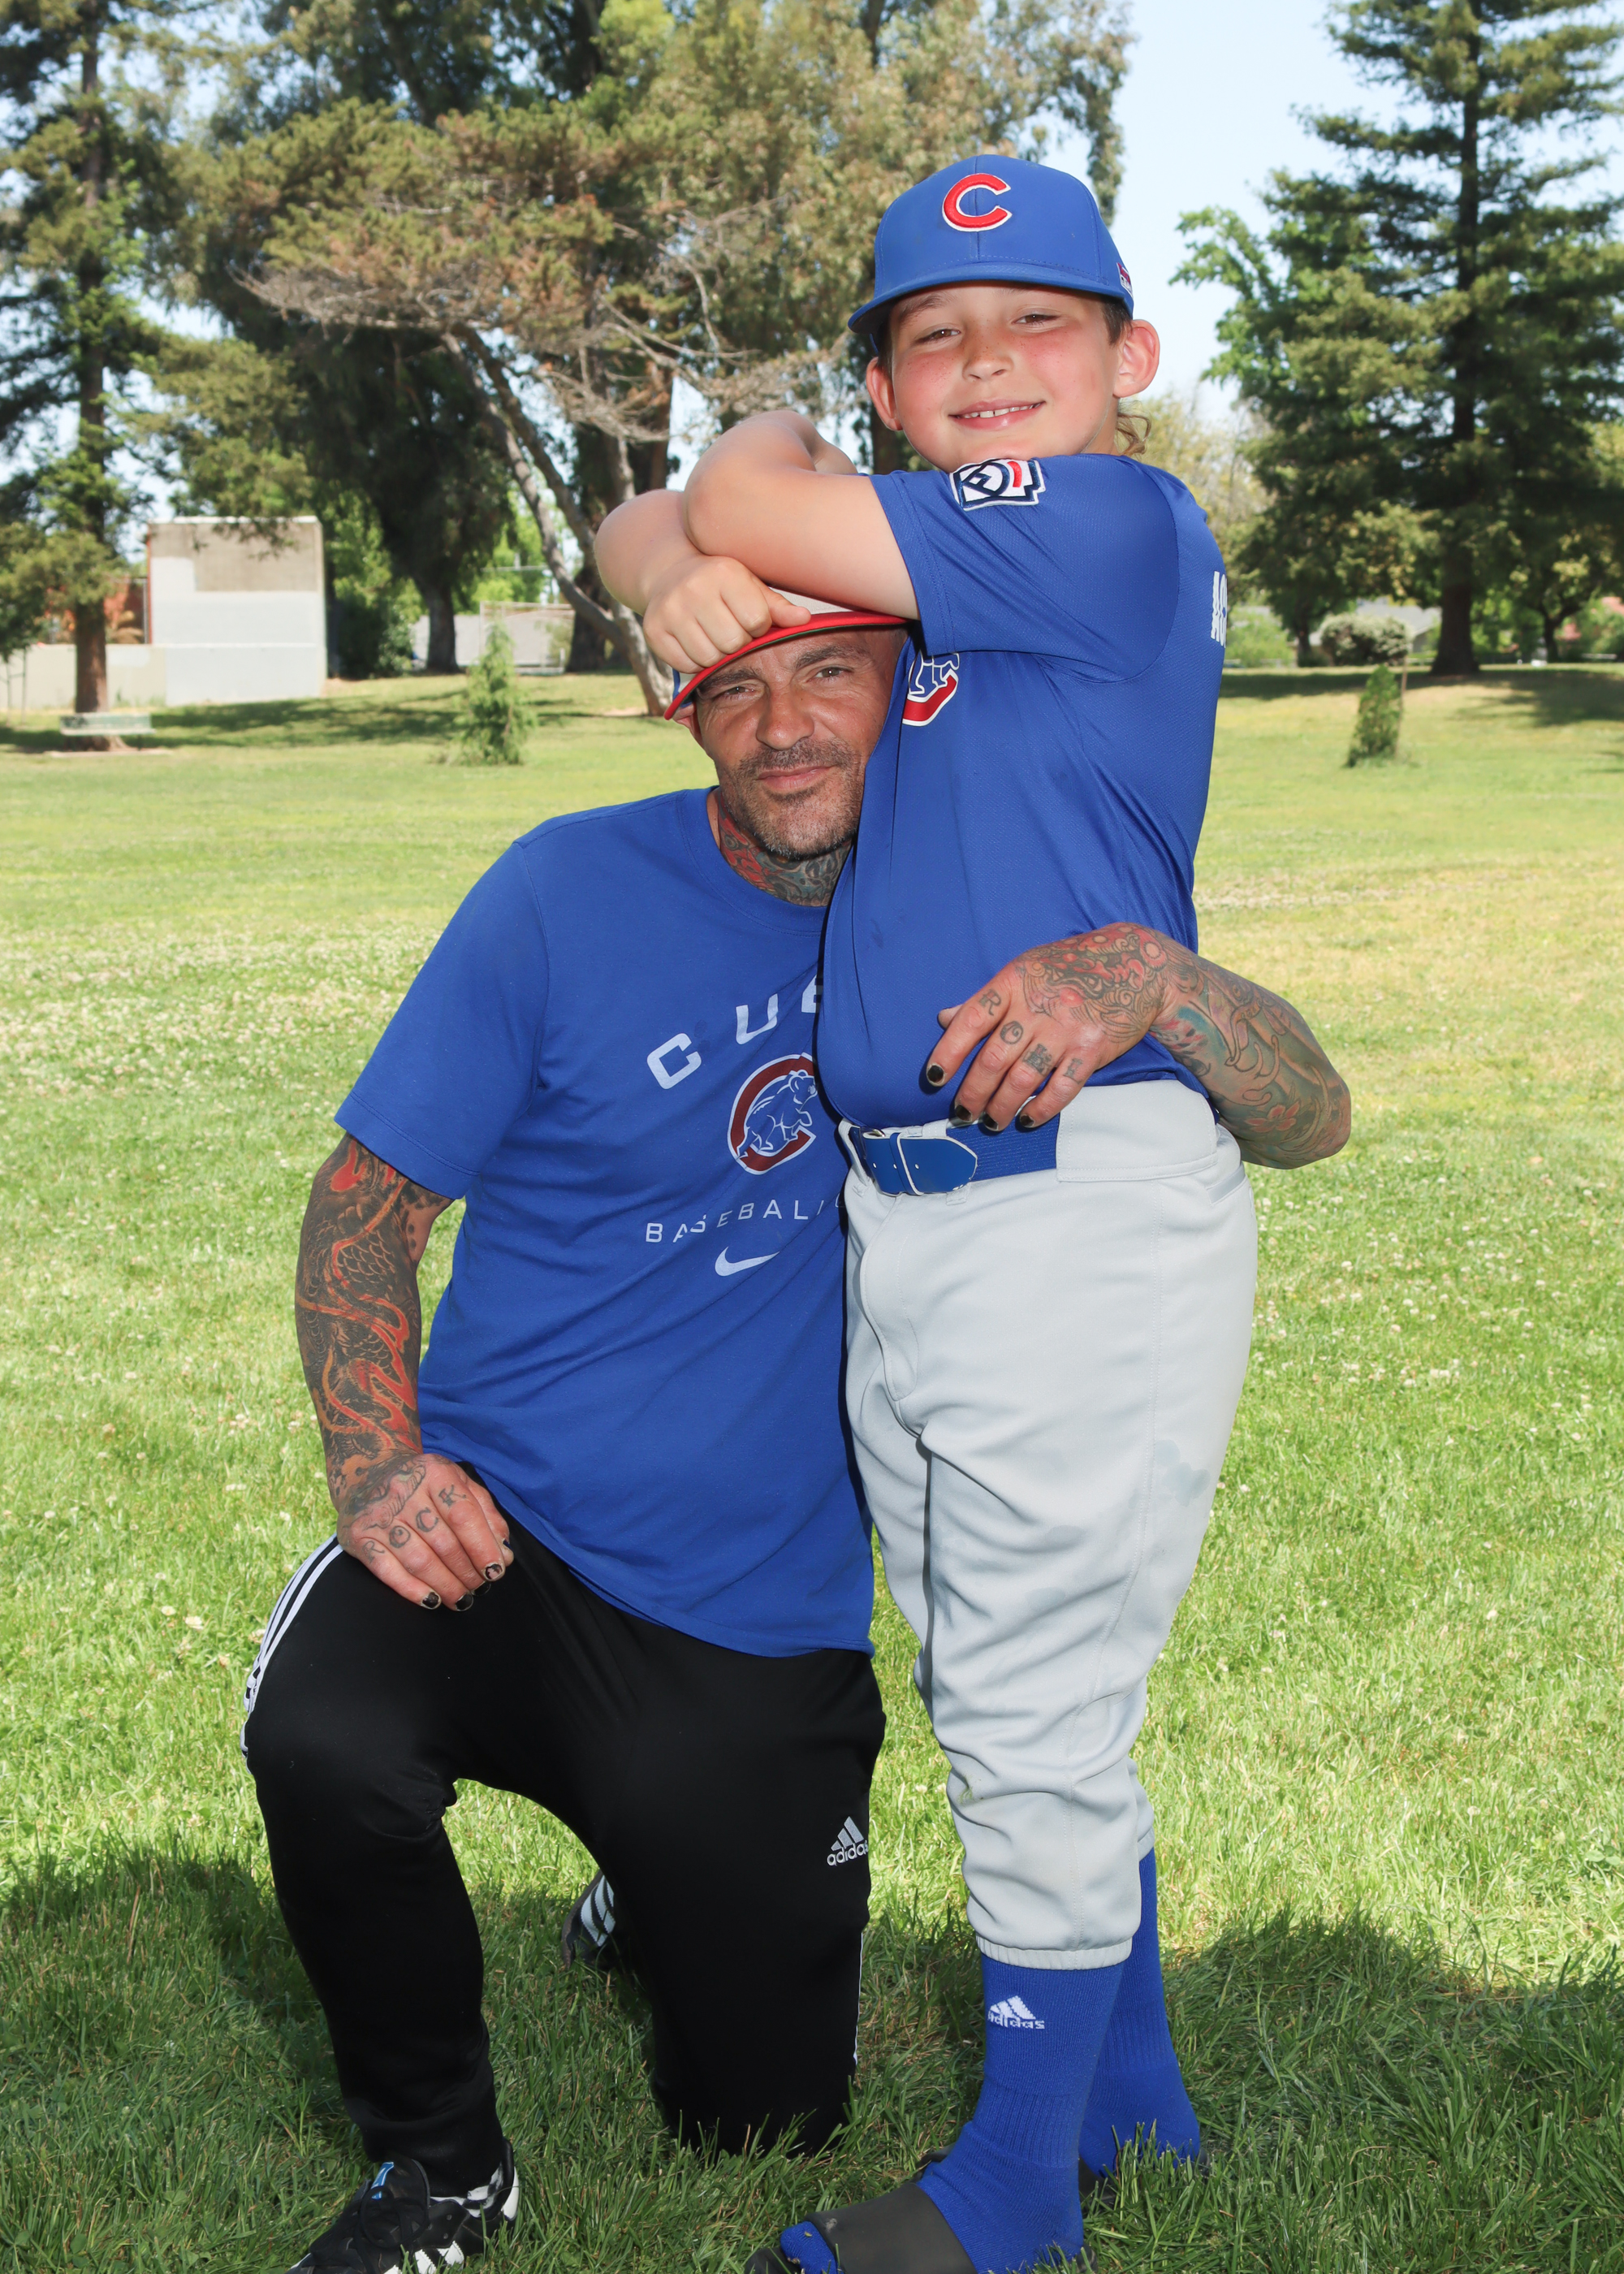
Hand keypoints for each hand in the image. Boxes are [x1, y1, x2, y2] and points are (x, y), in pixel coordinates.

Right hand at [338, 1453, 512, 1610]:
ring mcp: (378, 1515)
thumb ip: (485, 1513)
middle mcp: (404, 1491)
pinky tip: (432, 1600)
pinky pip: (387, 1570)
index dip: (483, 1547)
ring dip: (445, 1586)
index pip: (463, 1515)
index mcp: (434, 1473)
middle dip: (466, 1572)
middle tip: (479, 1588)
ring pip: (418, 1560)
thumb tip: (504, 1553)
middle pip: (443, 1542)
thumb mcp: (458, 1484)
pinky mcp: (359, 1536)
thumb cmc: (424, 1485)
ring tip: (462, 1599)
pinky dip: (412, 1590)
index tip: (496, 1571)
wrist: (367, 1474)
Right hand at [643, 554, 810, 675]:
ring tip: (713, 636)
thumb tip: (804, 620)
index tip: (748, 618)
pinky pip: (686, 665)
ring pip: (709, 657)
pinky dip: (695, 661)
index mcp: (724, 573)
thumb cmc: (720, 584)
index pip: (756, 620)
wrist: (669, 574)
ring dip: (717, 654)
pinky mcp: (653, 630)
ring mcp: (670, 610)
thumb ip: (776, 606)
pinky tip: (695, 641)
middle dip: (737, 643)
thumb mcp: (749, 586)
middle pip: (732, 642)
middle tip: (730, 630)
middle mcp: (693, 589)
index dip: (757, 626)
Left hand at [924, 925, 1178, 1132]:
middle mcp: (1039, 1005)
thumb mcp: (1025, 971)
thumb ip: (987, 999)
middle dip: (972, 1093)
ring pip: (1023, 1079)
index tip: (934, 1078)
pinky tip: (1027, 1120)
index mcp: (1015, 982)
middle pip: (994, 1058)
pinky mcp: (1093, 1049)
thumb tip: (944, 1019)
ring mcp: (1066, 1029)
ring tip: (990, 1122)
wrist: (1136, 965)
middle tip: (962, 1113)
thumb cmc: (1071, 967)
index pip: (970, 1020)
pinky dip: (1041, 1110)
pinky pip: (1062, 1089)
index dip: (948, 1052)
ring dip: (1001, 1107)